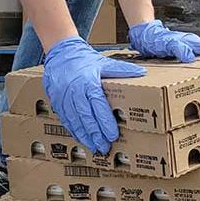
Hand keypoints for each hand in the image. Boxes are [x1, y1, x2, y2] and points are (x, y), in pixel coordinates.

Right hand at [43, 37, 145, 153]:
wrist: (60, 53)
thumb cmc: (85, 59)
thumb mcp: (104, 62)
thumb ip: (122, 69)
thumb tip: (142, 72)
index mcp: (89, 82)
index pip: (99, 105)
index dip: (105, 122)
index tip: (113, 135)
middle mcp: (75, 91)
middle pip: (87, 117)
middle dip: (96, 134)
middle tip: (105, 147)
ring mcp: (64, 97)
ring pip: (75, 121)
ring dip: (85, 136)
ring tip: (95, 147)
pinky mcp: (57, 101)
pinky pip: (66, 119)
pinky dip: (74, 131)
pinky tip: (82, 139)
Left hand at [128, 19, 199, 62]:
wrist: (145, 35)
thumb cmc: (157, 38)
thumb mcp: (168, 43)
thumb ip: (180, 48)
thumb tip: (190, 57)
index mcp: (192, 42)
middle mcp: (192, 45)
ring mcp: (187, 50)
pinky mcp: (181, 55)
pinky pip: (193, 62)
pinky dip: (197, 68)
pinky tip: (196, 76)